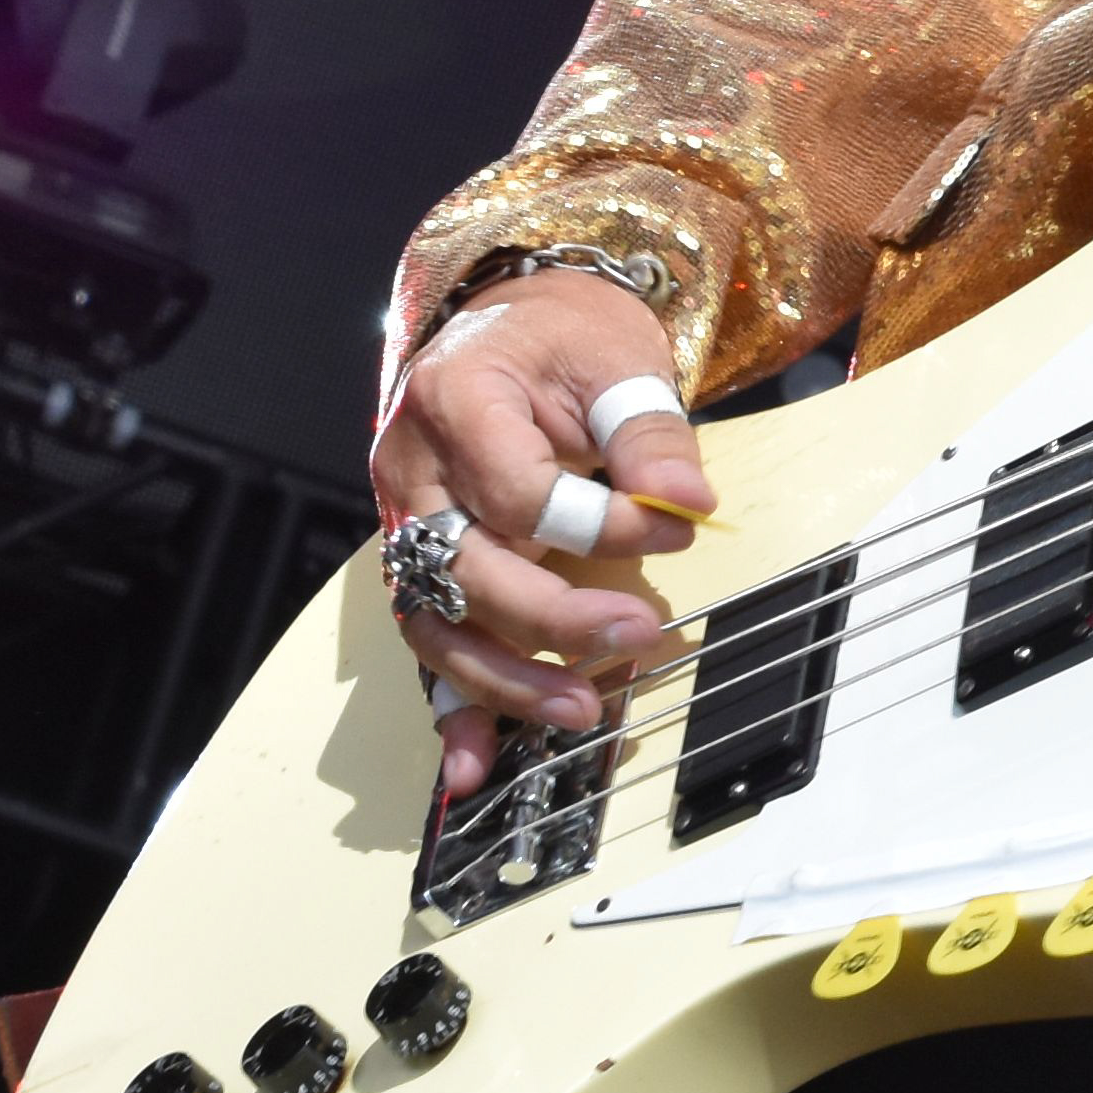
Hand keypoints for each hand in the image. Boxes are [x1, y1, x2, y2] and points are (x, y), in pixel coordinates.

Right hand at [371, 274, 721, 801]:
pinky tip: (473, 767)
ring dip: (505, 680)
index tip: (678, 527)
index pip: (521, 495)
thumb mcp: (619, 358)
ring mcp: (403, 523)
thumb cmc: (567, 337)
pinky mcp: (418, 564)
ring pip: (436, 622)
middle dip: (553, 619)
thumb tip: (690, 502)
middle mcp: (411, 470)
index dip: (603, 524)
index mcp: (456, 402)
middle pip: (467, 570)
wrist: (512, 324)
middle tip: (639, 635)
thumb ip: (650, 434)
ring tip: (582, 712)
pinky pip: (428, 641)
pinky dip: (450, 708)